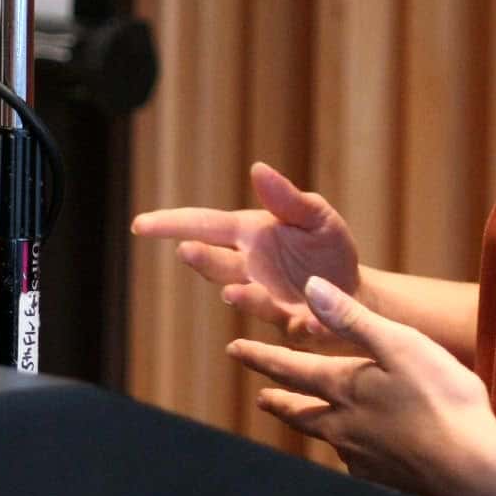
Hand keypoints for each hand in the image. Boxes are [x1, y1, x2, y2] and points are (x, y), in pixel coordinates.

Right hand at [132, 162, 361, 349]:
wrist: (355, 293)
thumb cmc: (328, 249)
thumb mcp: (316, 216)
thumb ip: (289, 198)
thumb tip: (258, 168)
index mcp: (251, 235)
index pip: (204, 226)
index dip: (172, 225)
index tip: (140, 225)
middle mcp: (252, 270)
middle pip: (220, 264)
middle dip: (204, 260)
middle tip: (187, 251)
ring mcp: (270, 301)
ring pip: (253, 299)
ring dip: (245, 297)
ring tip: (234, 292)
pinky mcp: (297, 326)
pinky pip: (300, 327)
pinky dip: (304, 327)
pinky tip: (309, 325)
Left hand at [228, 276, 495, 495]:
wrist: (472, 470)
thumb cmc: (442, 399)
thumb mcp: (400, 344)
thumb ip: (353, 318)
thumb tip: (310, 287)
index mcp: (345, 388)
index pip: (290, 369)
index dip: (261, 357)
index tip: (234, 350)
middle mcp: (344, 427)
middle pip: (300, 412)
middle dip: (279, 400)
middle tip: (261, 398)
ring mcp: (364, 458)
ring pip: (328, 439)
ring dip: (314, 426)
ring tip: (311, 421)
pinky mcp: (386, 481)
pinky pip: (357, 462)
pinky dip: (350, 451)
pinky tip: (361, 453)